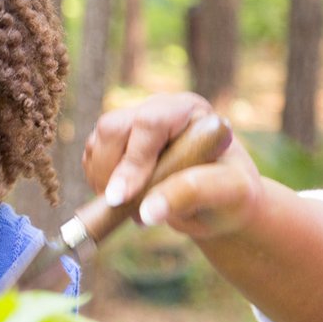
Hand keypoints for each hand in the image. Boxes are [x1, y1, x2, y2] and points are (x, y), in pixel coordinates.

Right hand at [83, 93, 262, 239]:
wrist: (220, 202)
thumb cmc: (232, 194)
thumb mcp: (229, 192)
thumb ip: (192, 193)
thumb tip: (147, 211)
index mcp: (188, 110)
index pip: (150, 122)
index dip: (133, 160)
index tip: (121, 198)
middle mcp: (156, 110)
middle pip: (113, 127)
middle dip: (110, 170)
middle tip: (122, 205)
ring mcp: (132, 124)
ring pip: (96, 142)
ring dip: (102, 179)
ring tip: (129, 205)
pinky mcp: (115, 143)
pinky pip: (90, 157)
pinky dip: (97, 181)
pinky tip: (122, 198)